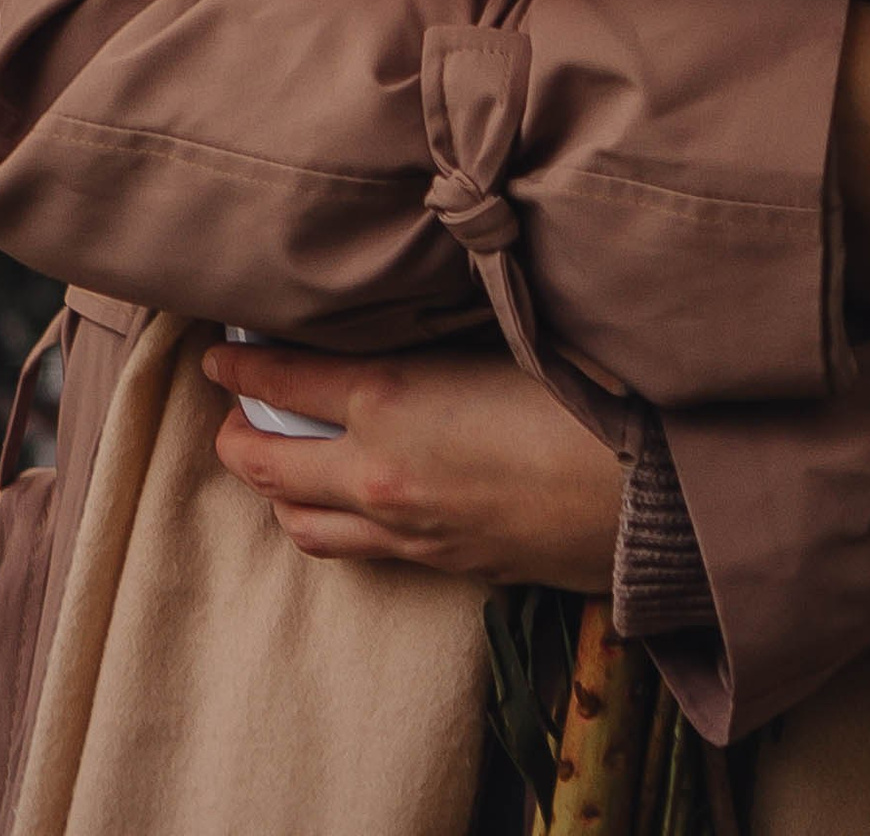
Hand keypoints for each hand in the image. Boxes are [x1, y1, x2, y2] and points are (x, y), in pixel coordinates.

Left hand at [202, 341, 624, 588]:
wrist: (651, 499)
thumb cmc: (590, 395)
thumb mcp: (506, 335)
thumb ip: (442, 324)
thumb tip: (408, 302)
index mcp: (392, 401)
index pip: (282, 380)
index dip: (240, 365)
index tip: (218, 354)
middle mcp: (379, 475)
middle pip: (266, 466)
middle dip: (235, 437)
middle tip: (231, 413)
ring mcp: (407, 532)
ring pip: (302, 524)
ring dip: (278, 490)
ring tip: (279, 459)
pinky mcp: (441, 567)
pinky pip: (358, 551)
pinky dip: (331, 523)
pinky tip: (349, 500)